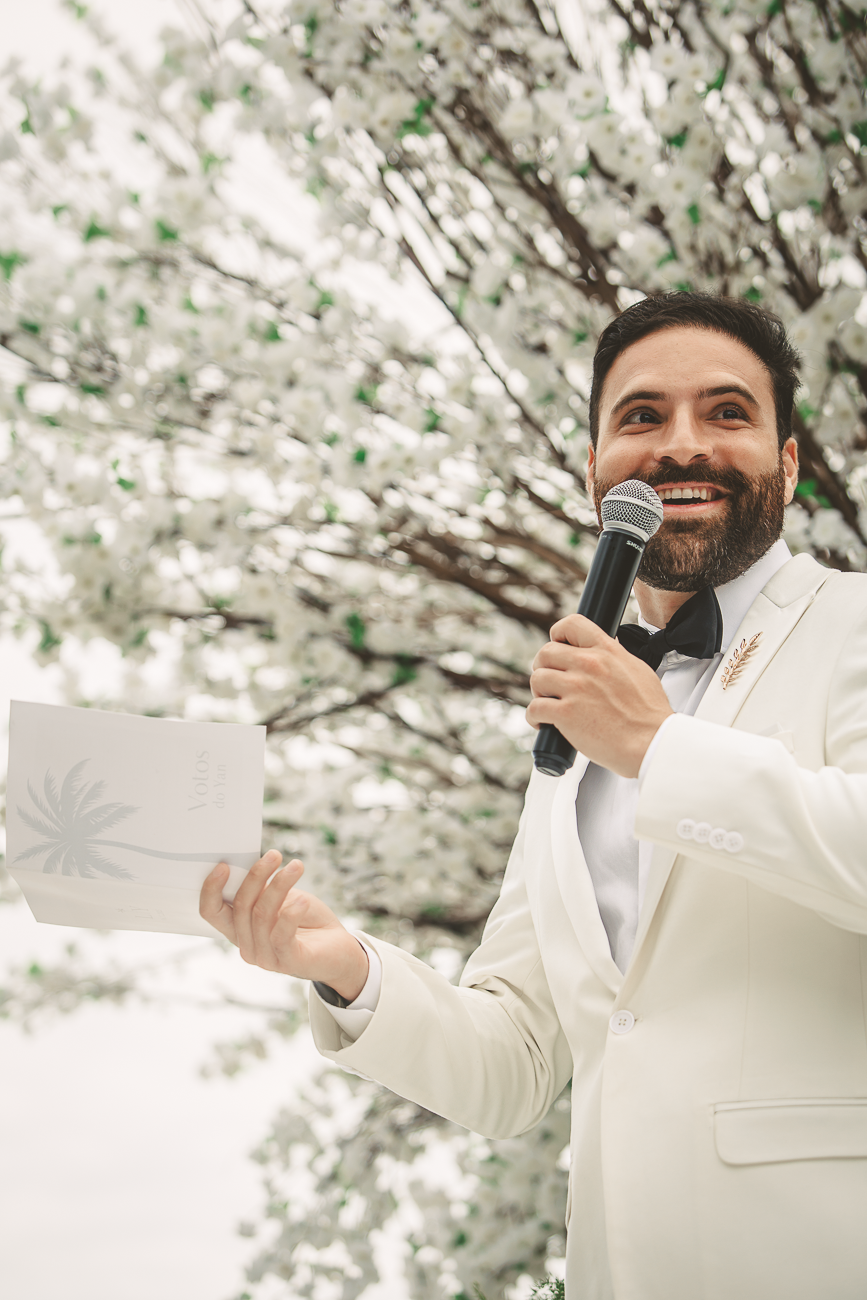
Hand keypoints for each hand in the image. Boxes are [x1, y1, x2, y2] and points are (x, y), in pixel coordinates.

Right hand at [199, 851, 368, 1002]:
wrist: (338, 948)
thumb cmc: (306, 919)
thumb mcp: (279, 898)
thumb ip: (261, 888)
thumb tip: (251, 862)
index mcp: (238, 929)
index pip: (211, 912)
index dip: (211, 889)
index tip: (224, 864)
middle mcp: (247, 946)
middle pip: (240, 907)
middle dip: (256, 875)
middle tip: (274, 854)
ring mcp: (265, 957)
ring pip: (262, 915)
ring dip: (279, 885)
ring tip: (297, 866)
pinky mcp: (288, 961)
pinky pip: (281, 934)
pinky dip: (292, 912)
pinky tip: (304, 898)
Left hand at [526, 615, 672, 777]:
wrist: (652, 741)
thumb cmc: (649, 714)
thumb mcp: (637, 670)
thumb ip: (615, 658)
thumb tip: (604, 654)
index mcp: (607, 651)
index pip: (572, 624)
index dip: (558, 635)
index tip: (557, 646)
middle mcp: (589, 665)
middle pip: (546, 652)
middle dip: (543, 667)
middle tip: (550, 682)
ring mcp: (575, 688)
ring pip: (537, 679)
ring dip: (539, 692)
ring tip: (548, 703)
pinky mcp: (565, 713)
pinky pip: (534, 708)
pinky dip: (534, 717)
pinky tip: (543, 723)